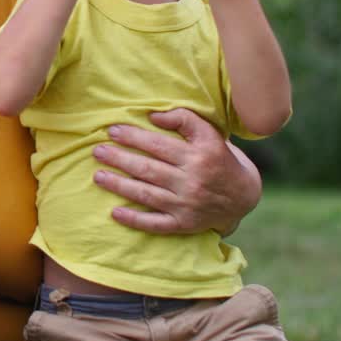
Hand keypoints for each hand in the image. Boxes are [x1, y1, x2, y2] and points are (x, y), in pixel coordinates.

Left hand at [92, 108, 260, 234]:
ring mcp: (187, 205)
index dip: (134, 137)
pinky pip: (156, 224)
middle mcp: (193, 181)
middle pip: (149, 169)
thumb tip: (153, 116)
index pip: (159, 145)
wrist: (242, 196)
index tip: (112, 130)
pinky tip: (115, 213)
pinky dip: (135, 220)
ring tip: (98, 176)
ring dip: (119, 186)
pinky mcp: (184, 224)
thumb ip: (185, 119)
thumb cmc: (219, 158)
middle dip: (120, 159)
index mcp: (200, 156)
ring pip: (147, 195)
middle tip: (97, 151)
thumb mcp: (210, 134)